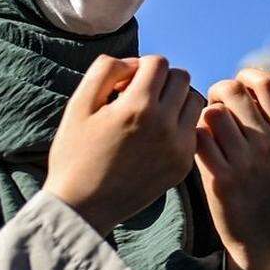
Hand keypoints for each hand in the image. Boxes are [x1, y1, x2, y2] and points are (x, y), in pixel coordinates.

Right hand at [46, 55, 204, 233]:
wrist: (83, 206)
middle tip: (138, 97)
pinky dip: (180, 124)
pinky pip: (194, 129)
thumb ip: (105, 71)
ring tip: (151, 113)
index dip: (139, 67)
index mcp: (137, 107)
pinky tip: (157, 135)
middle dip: (160, 80)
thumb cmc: (75, 153)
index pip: (158, 63)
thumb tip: (135, 63)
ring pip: (194, 101)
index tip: (123, 86)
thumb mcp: (79, 105)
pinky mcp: (183, 164)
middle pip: (181, 78)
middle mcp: (164, 125)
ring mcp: (178, 146)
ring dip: (176, 99)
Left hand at [196, 69, 269, 269]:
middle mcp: (269, 143)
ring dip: (204, 117)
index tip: (237, 88)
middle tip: (214, 108)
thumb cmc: (267, 184)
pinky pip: (199, 140)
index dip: (245, 77)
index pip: (266, 81)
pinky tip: (200, 149)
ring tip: (208, 131)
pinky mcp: (221, 180)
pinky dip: (195, 138)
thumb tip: (244, 82)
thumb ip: (269, 118)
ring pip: (212, 113)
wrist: (264, 235)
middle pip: (232, 90)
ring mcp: (246, 162)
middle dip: (217, 92)